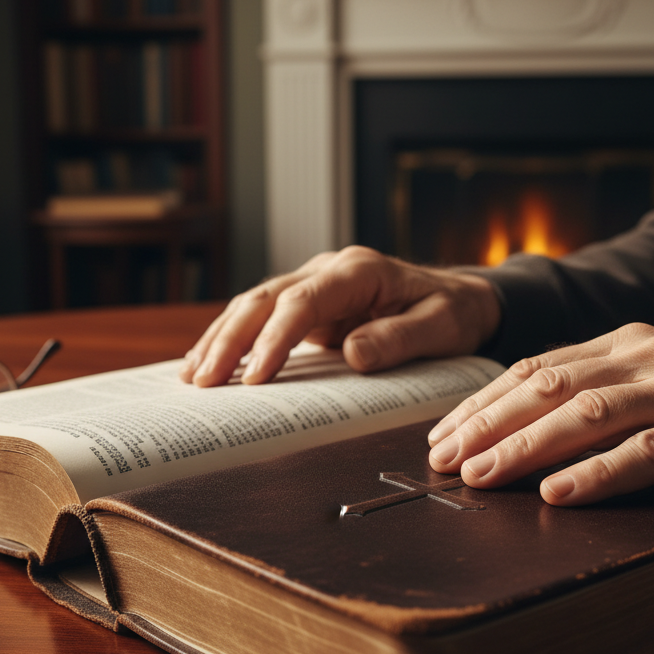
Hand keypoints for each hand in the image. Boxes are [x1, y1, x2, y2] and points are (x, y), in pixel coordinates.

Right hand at [180, 246, 500, 385]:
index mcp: (358, 271)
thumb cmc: (452, 313)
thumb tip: (352, 353)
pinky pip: (262, 320)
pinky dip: (233, 340)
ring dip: (221, 340)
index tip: (257, 376)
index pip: (303, 302)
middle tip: (205, 382)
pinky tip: (208, 362)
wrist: (460, 300)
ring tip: (193, 377)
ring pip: (254, 306)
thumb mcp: (442, 326)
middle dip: (230, 340)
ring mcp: (314, 287)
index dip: (275, 339)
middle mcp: (328, 272)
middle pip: (265, 300)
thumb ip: (400, 337)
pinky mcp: (309, 308)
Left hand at [427, 322, 653, 505]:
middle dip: (487, 424)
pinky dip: (600, 474)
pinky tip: (559, 494)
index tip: (443, 434)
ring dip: (525, 447)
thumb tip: (524, 429)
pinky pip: (652, 452)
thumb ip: (603, 391)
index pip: (536, 368)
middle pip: (549, 387)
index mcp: (629, 342)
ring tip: (480, 476)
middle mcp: (651, 355)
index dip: (483, 402)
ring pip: (590, 414)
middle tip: (443, 459)